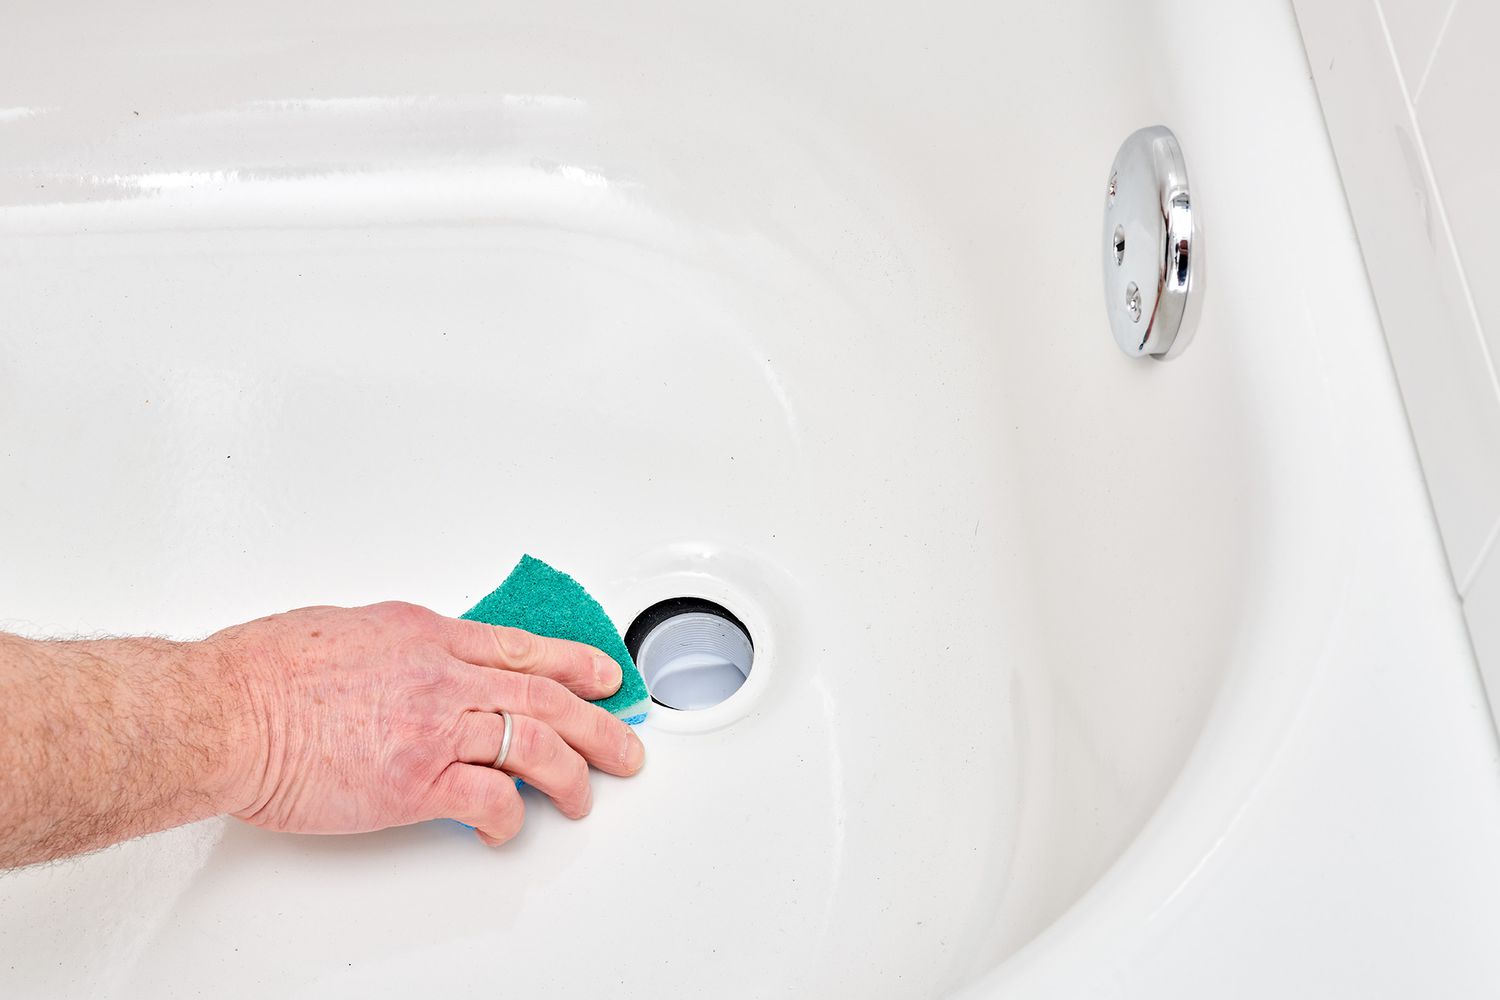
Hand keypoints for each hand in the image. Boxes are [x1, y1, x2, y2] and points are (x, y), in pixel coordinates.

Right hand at [209, 601, 644, 845]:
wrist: (228, 710)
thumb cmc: (267, 671)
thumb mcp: (353, 629)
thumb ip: (402, 645)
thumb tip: (419, 661)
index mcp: (430, 635)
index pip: (524, 647)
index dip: (575, 664)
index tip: (604, 677)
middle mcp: (445, 677)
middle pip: (548, 696)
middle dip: (599, 725)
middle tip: (626, 746)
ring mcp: (437, 728)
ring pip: (536, 745)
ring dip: (570, 776)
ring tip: (583, 798)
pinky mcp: (418, 782)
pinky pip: (490, 798)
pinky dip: (510, 816)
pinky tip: (510, 828)